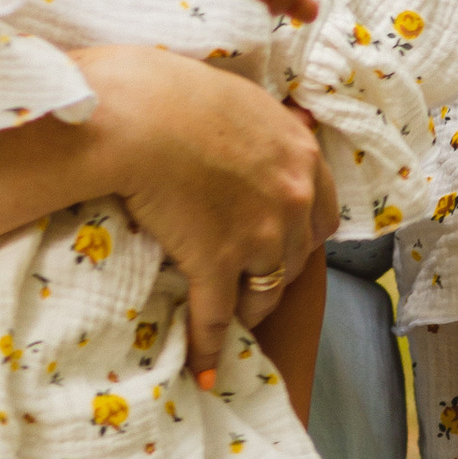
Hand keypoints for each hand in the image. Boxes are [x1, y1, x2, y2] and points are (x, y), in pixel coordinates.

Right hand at [77, 50, 325, 377]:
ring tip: (233, 322)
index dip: (301, 233)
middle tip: (253, 281)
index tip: (283, 242)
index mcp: (301, 154)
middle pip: (297, 256)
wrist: (135, 114)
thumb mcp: (236, 93)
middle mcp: (293, 199)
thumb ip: (255, 120)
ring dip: (250, 309)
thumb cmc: (170, 89)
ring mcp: (259, 236)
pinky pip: (217, 316)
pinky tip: (203, 369)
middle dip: (278, 272)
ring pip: (265, 291)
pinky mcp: (218, 263)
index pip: (322, 211)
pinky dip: (210, 347)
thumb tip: (246, 122)